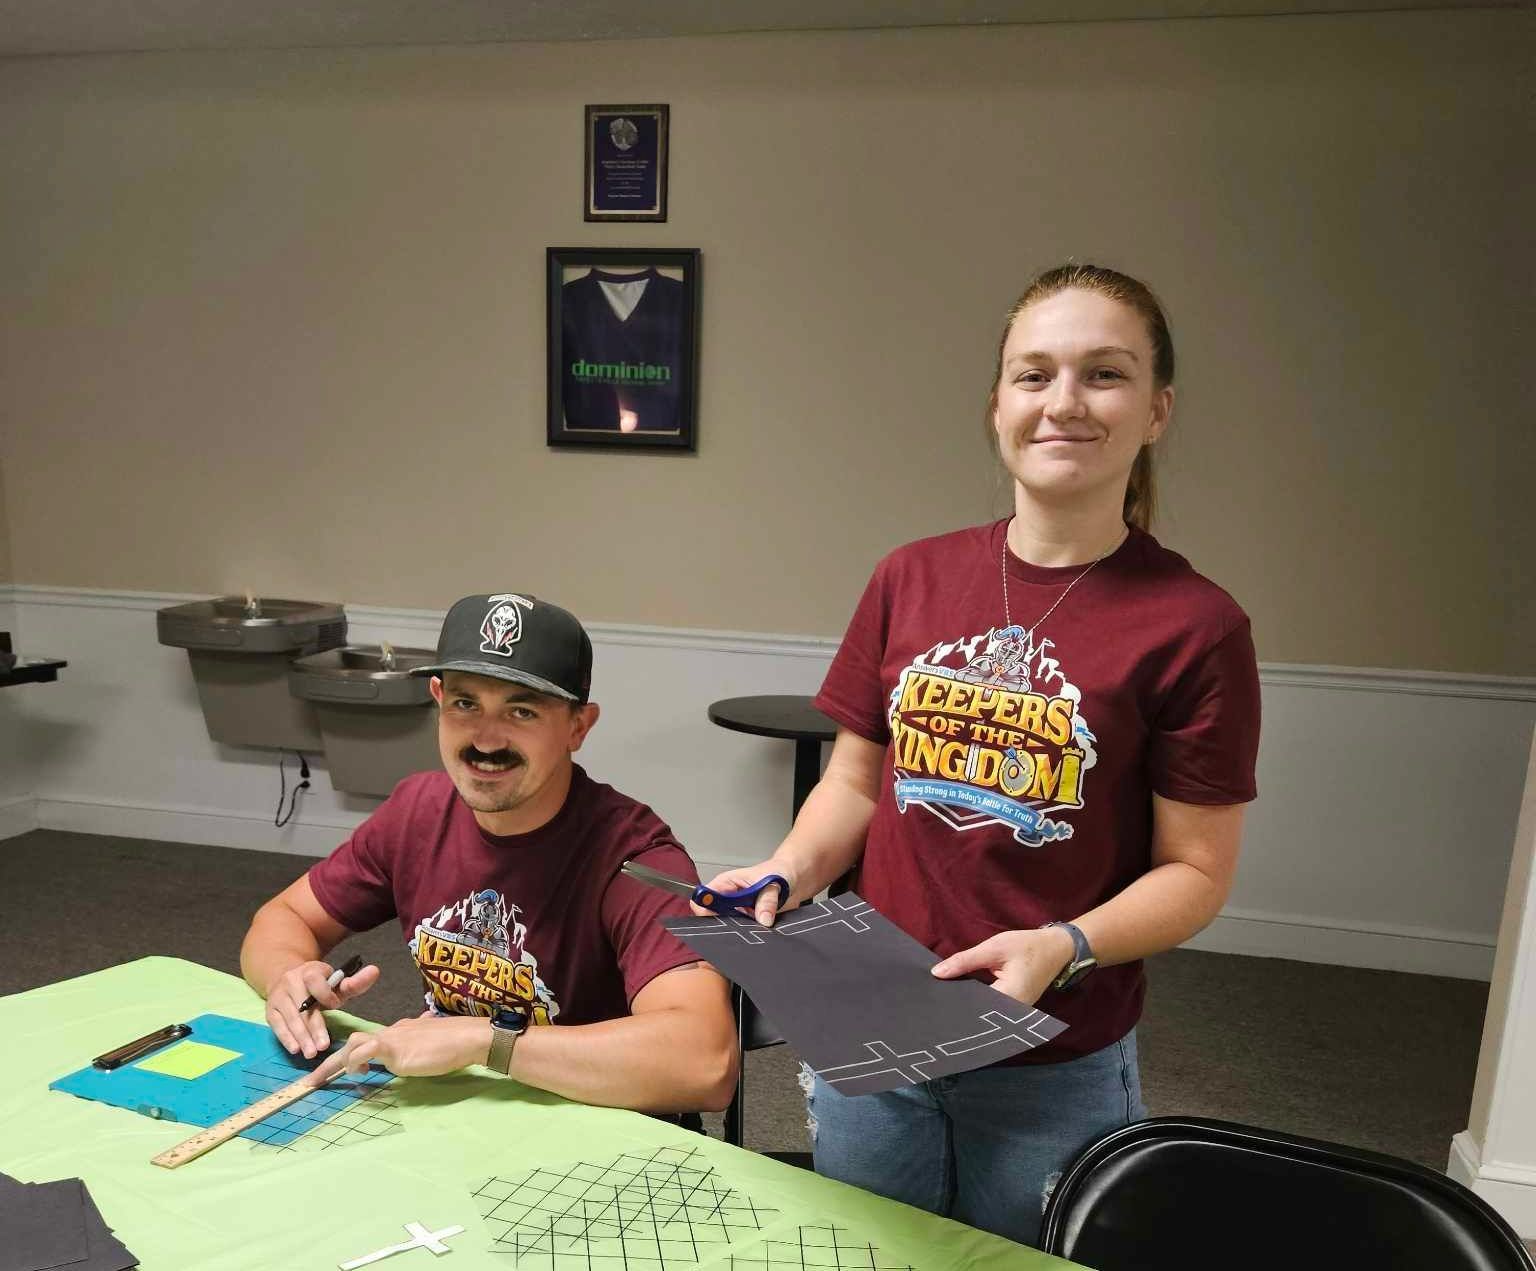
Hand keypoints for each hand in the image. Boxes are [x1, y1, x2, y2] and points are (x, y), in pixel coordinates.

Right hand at [264, 958, 379, 1059]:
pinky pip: (277, 1025)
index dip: (325, 993)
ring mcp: (278, 996)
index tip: (335, 1005)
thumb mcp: (336, 982)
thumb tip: (375, 971)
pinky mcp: (270, 1010)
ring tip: (311, 1053)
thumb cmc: (318, 985)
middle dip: (314, 1027)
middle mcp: (291, 981)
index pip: (315, 980)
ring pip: (290, 1018)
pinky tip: (295, 1049)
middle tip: (323, 1046)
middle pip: (303, 1006)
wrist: (288, 977)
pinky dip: (286, 1038)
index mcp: (310, 970)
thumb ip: (355, 982)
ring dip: (301, 1037)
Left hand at [306, 1014, 490, 1085]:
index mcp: (400, 1031)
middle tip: (312, 1081)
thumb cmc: (456, 1043)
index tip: (340, 1068)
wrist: (468, 1037)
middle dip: (330, 1061)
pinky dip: (356, 1061)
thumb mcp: (434, 1042)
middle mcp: (392, 1032)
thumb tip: (425, 1038)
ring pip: (354, 1043)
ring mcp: (393, 1039)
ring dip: (337, 1063)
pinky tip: (358, 1072)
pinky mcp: (396, 1049)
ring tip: (327, 1079)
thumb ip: (424, 1041)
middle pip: (353, 1041)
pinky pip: (367, 1050)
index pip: (369, 1040)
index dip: (353, 1054)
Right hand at [695, 861, 796, 925]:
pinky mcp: (747, 922)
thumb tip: (762, 920)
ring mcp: (737, 912)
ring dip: (739, 931)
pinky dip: (750, 934)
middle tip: (740, 926)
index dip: (706, 909)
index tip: (717, 916)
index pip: (705, 898)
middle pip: (712, 917)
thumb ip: (767, 901)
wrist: (793, 879)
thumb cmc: (779, 872)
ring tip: (754, 927)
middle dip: (723, 924)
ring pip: (727, 927)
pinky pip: (743, 932)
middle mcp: (728, 899)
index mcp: (726, 883)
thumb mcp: (773, 883)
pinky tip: (760, 932)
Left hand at [930, 927, 1073, 1005]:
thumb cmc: (1027, 946)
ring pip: (984, 1012)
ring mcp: (1015, 1013)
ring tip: (943, 1000)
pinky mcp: (1014, 1008)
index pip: (974, 1007)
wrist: (1058, 948)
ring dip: (967, 1004)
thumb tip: (937, 973)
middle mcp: (1013, 1012)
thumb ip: (965, 961)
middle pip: (978, 1014)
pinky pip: (992, 1008)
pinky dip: (977, 1001)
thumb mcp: (993, 948)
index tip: (933, 1002)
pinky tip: (961, 995)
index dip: (953, 1004)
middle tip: (932, 1002)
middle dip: (958, 1006)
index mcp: (1010, 998)